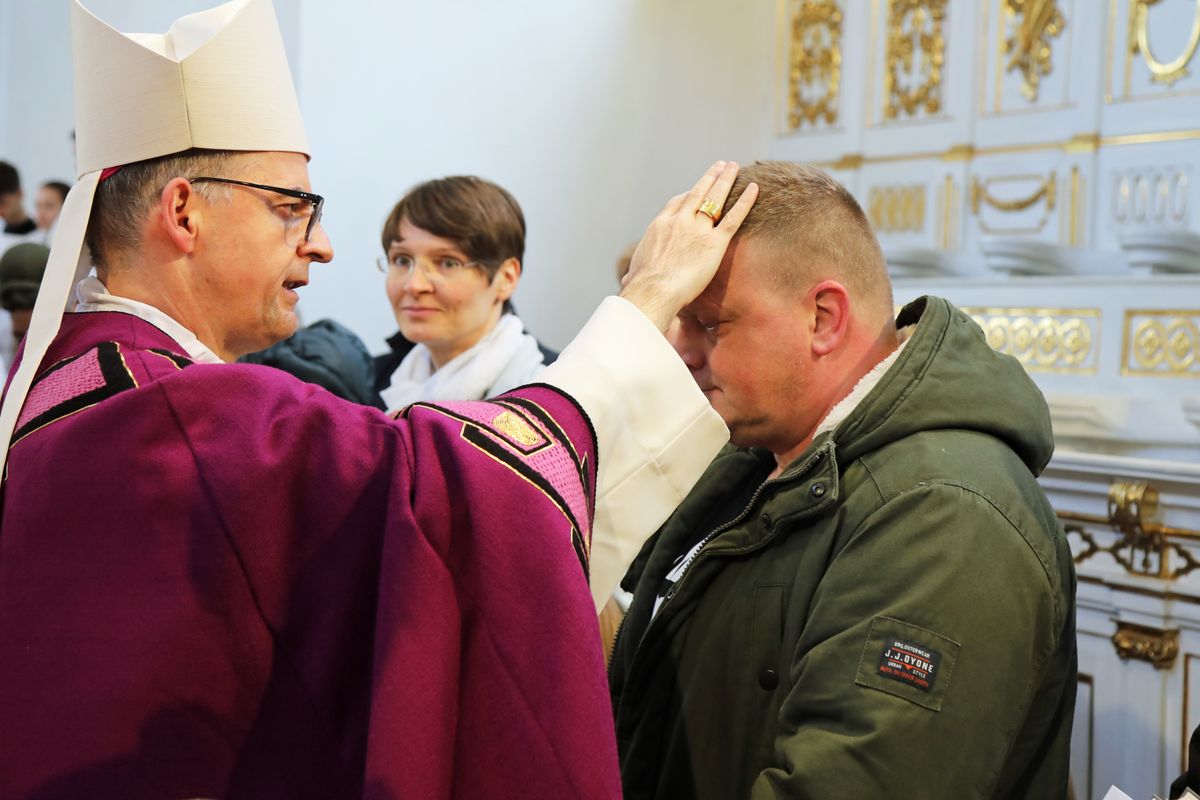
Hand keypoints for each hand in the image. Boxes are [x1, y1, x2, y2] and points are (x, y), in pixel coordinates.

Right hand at [619, 161, 757, 330]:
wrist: (652, 290)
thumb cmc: (641, 287)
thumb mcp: (634, 271)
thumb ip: (635, 270)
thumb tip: (627, 279)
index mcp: (660, 225)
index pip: (677, 203)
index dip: (689, 194)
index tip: (697, 189)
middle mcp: (679, 221)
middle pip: (698, 193)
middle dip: (710, 178)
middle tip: (721, 166)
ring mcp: (698, 229)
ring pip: (715, 198)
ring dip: (725, 180)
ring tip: (734, 167)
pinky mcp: (715, 242)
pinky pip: (734, 217)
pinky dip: (745, 201)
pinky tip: (754, 188)